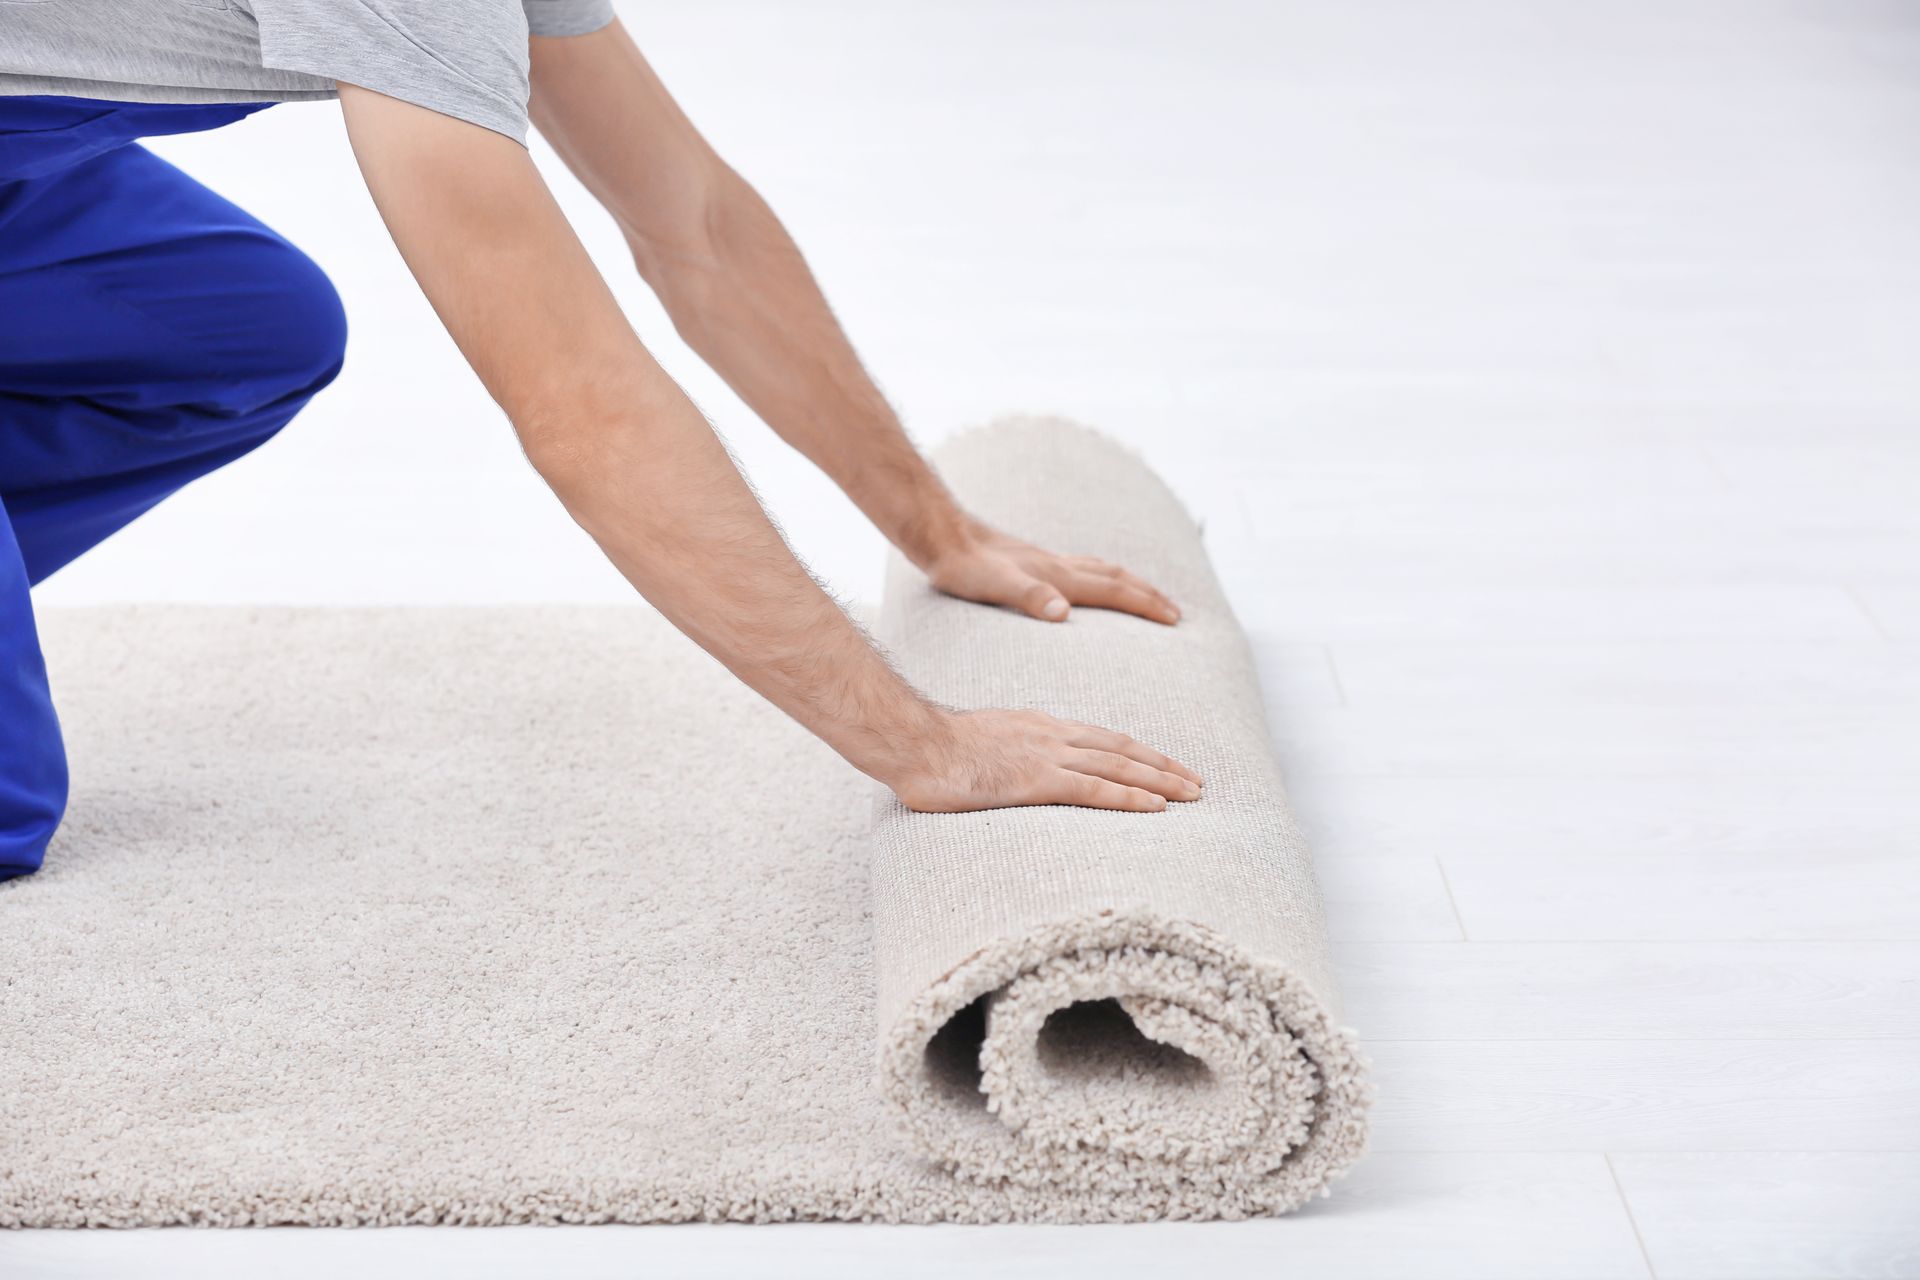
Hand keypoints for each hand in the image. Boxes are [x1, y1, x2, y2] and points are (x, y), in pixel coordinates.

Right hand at [888, 709, 1202, 812]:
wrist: (914, 742)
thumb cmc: (936, 751)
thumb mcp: (985, 746)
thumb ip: (1011, 756)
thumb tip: (1018, 773)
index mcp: (1041, 727)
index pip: (1103, 739)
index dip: (1139, 753)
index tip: (1165, 766)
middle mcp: (1053, 736)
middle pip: (1122, 748)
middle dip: (1163, 766)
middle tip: (1196, 782)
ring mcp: (1047, 756)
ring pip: (1119, 765)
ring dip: (1160, 781)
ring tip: (1191, 795)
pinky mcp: (1037, 780)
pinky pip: (1095, 788)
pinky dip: (1130, 796)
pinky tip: (1156, 807)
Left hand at [921, 518, 1180, 624]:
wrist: (939, 534)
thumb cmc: (962, 567)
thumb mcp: (992, 585)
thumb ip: (1028, 597)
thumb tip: (1062, 613)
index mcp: (1056, 576)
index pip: (1113, 590)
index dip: (1145, 605)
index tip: (1175, 619)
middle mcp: (1057, 565)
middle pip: (1116, 577)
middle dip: (1148, 595)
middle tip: (1176, 613)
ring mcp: (1046, 560)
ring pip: (1100, 568)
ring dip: (1128, 582)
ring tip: (1145, 594)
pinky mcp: (1031, 560)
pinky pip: (1080, 568)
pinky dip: (1100, 576)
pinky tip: (1087, 584)